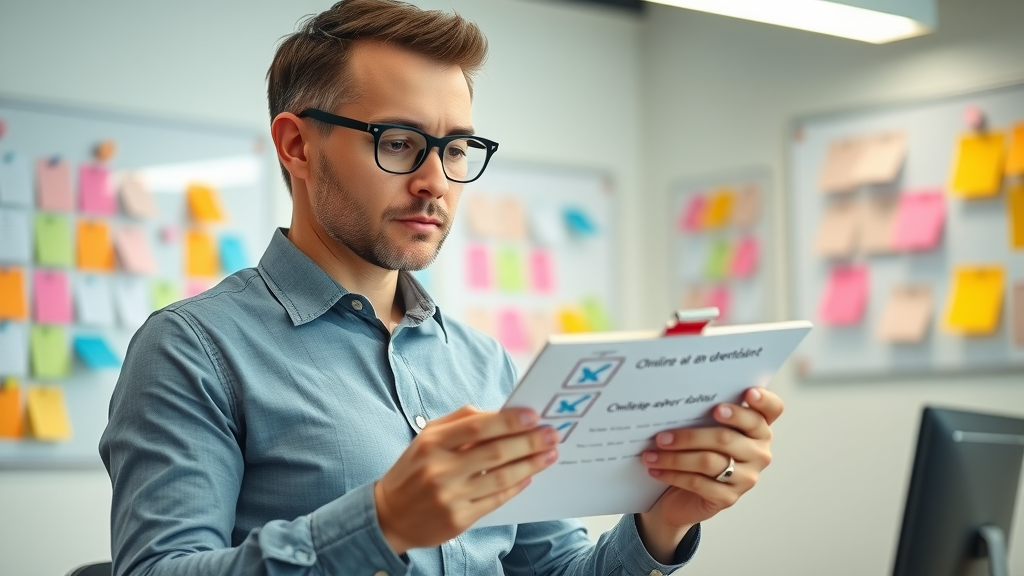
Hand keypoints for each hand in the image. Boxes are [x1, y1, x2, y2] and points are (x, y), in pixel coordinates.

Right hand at [373, 406, 558, 554]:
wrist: (389, 515)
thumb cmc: (415, 469)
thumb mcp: (427, 438)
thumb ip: (459, 421)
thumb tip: (498, 413)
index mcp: (432, 443)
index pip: (477, 426)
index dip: (509, 420)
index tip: (534, 415)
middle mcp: (439, 469)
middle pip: (494, 452)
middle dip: (529, 442)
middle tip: (552, 434)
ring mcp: (449, 497)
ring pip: (500, 477)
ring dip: (530, 465)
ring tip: (549, 455)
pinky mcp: (458, 520)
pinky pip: (495, 500)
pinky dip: (516, 487)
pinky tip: (529, 477)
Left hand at [636, 388, 783, 562]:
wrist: (685, 495)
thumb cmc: (696, 451)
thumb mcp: (703, 429)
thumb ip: (703, 413)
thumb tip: (677, 400)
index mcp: (758, 427)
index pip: (773, 409)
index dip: (763, 400)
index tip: (747, 393)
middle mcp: (759, 451)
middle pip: (726, 438)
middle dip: (689, 436)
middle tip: (661, 436)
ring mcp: (748, 477)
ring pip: (709, 461)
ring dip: (675, 457)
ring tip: (650, 453)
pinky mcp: (730, 497)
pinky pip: (699, 483)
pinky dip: (673, 475)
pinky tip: (656, 469)